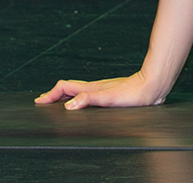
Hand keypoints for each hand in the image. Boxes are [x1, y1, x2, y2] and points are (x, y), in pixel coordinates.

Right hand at [35, 71, 163, 109]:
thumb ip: (89, 100)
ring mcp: (103, 89)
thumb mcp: (110, 99)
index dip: (51, 94)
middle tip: (43, 102)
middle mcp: (95, 87)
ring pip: (78, 90)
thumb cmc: (135, 93)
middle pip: (69, 88)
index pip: (65, 87)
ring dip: (65, 96)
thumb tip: (68, 105)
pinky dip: (78, 97)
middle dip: (54, 95)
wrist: (153, 85)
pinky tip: (83, 103)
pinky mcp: (110, 93)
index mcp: (92, 88)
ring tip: (57, 103)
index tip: (39, 101)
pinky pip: (87, 94)